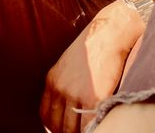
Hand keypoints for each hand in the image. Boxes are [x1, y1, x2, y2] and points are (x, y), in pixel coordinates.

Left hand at [40, 0, 144, 132]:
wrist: (109, 33)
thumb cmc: (94, 47)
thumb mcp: (69, 64)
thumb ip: (64, 84)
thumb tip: (66, 109)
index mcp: (52, 80)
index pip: (45, 115)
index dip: (54, 127)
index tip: (64, 129)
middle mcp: (60, 88)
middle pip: (57, 126)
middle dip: (66, 132)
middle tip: (77, 130)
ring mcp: (76, 94)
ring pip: (71, 130)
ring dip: (79, 132)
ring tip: (88, 128)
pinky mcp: (94, 98)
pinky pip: (88, 126)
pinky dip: (91, 129)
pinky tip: (97, 126)